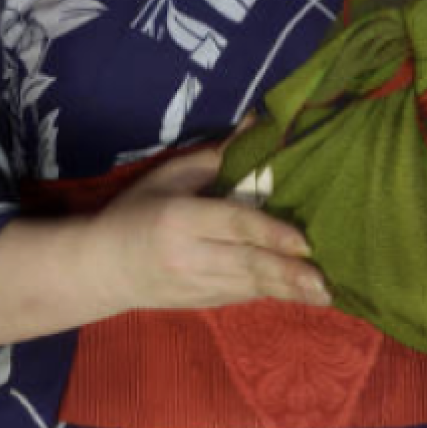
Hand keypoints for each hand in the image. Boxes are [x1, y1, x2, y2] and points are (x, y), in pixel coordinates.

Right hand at [80, 135, 329, 314]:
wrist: (101, 268)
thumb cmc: (135, 212)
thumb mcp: (169, 177)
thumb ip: (216, 158)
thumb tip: (255, 124)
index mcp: (179, 219)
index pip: (233, 224)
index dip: (270, 233)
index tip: (304, 242)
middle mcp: (188, 256)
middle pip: (246, 264)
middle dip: (288, 273)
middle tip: (325, 281)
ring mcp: (194, 285)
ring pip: (248, 287)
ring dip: (288, 290)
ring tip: (324, 295)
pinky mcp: (199, 303)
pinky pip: (241, 297)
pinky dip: (269, 294)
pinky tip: (297, 295)